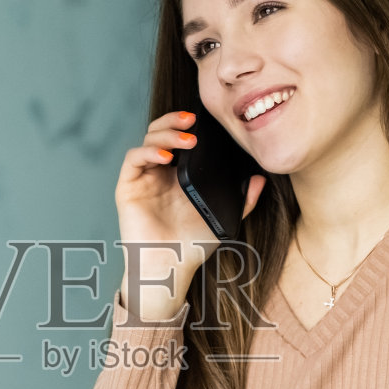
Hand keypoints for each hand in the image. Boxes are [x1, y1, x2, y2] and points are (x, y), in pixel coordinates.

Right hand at [114, 110, 266, 319]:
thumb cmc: (193, 245)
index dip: (186, 124)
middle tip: (192, 121)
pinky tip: (166, 157)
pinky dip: (148, 152)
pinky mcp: (127, 187)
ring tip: (186, 139)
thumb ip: (244, 200)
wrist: (171, 267)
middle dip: (174, 121)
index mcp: (178, 174)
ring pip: (147, 141)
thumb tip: (261, 179)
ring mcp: (142, 178)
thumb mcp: (225, 218)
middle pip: (159, 132)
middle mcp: (158, 172)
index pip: (178, 137)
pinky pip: (133, 160)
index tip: (204, 121)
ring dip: (165, 135)